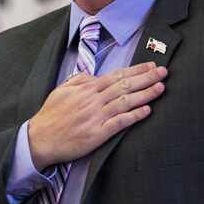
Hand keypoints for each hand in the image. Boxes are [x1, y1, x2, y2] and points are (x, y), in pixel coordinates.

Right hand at [28, 62, 167, 170]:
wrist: (40, 138)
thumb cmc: (51, 115)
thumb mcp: (61, 90)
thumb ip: (79, 80)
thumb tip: (93, 75)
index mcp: (86, 88)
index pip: (116, 76)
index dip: (136, 70)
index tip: (150, 65)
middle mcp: (93, 100)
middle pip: (125, 85)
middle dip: (146, 77)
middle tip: (163, 71)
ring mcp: (96, 116)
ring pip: (125, 101)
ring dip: (145, 94)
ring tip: (161, 88)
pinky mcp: (97, 133)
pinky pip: (119, 122)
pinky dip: (134, 115)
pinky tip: (147, 110)